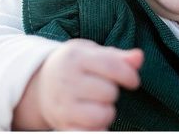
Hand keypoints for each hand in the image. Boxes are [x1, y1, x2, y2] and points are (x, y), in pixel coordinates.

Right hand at [13, 38, 143, 130]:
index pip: (111, 66)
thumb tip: (139, 57)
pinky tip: (95, 121)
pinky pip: (90, 133)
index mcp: (75, 58)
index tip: (132, 81)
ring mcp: (63, 105)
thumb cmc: (74, 66)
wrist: (40, 85)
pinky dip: (98, 129)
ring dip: (107, 112)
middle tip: (103, 89)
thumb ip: (117, 56)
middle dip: (113, 91)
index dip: (128, 75)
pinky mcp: (63, 125)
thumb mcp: (91, 53)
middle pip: (108, 92)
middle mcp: (66, 81)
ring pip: (102, 115)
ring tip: (100, 105)